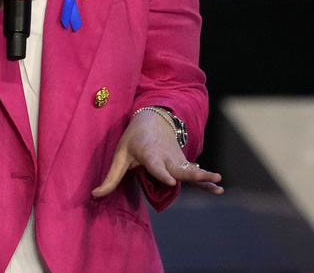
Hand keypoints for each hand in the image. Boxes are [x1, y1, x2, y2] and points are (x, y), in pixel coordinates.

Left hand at [91, 109, 222, 197]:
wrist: (154, 118)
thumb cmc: (133, 138)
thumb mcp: (120, 154)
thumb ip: (110, 177)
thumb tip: (95, 195)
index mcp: (149, 153)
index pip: (155, 165)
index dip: (162, 173)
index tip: (171, 181)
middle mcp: (166, 156)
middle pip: (179, 168)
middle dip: (192, 174)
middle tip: (204, 177)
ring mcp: (177, 159)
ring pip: (191, 171)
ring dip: (204, 178)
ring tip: (219, 185)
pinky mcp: (183, 163)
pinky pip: (194, 173)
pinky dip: (205, 180)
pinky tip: (218, 188)